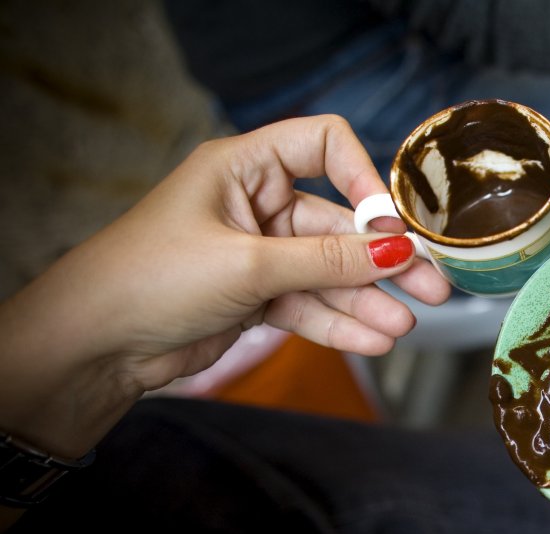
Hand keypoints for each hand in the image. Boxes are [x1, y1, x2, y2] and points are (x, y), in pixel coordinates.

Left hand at [0, 115, 450, 458]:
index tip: (391, 224)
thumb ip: (327, 260)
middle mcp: (255, 204)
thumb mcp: (248, 264)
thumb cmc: (150, 279)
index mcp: (244, 167)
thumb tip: (397, 251)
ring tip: (402, 326)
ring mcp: (258, 253)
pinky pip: (310, 304)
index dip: (363, 179)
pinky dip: (340, 322)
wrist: (93, 346)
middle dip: (382, 258)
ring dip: (366, 299)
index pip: (323, 145)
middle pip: (337, 223)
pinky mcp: (256, 297)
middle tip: (431, 286)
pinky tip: (373, 339)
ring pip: (329, 271)